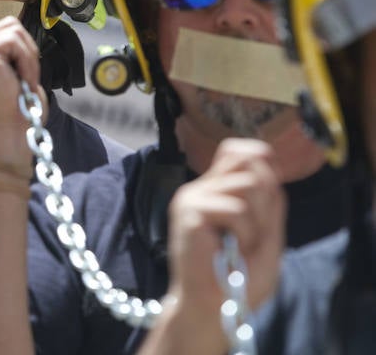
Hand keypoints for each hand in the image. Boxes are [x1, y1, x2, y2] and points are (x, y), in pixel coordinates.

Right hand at [0, 16, 44, 157]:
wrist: (6, 135)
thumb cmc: (12, 113)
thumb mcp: (8, 76)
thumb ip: (8, 54)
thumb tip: (22, 35)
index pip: (2, 31)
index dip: (22, 50)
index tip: (25, 77)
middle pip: (8, 24)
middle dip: (26, 49)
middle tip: (28, 78)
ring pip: (13, 29)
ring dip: (28, 57)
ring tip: (25, 81)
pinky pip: (13, 41)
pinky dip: (27, 61)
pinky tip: (22, 81)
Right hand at [167, 138, 284, 317]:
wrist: (213, 309)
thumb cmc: (237, 279)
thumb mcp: (266, 234)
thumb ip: (270, 202)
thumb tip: (268, 170)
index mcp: (215, 191)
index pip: (237, 150)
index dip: (261, 162)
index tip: (267, 199)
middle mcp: (200, 189)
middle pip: (247, 158)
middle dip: (267, 194)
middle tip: (255, 229)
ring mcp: (192, 198)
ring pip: (248, 183)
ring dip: (258, 221)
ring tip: (242, 244)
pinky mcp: (189, 212)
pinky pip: (237, 209)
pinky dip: (246, 234)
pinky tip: (231, 251)